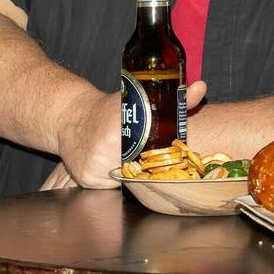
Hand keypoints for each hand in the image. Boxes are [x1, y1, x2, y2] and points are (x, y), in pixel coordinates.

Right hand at [44, 80, 210, 189]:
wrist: (71, 116)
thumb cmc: (108, 109)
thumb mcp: (139, 99)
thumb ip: (176, 99)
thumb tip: (202, 87)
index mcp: (120, 126)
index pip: (152, 150)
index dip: (163, 156)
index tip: (170, 157)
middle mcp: (105, 147)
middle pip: (142, 168)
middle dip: (151, 166)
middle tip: (156, 160)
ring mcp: (94, 165)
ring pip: (127, 179)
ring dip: (133, 174)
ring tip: (132, 160)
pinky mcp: (86, 178)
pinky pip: (111, 186)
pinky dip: (116, 180)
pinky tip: (113, 166)